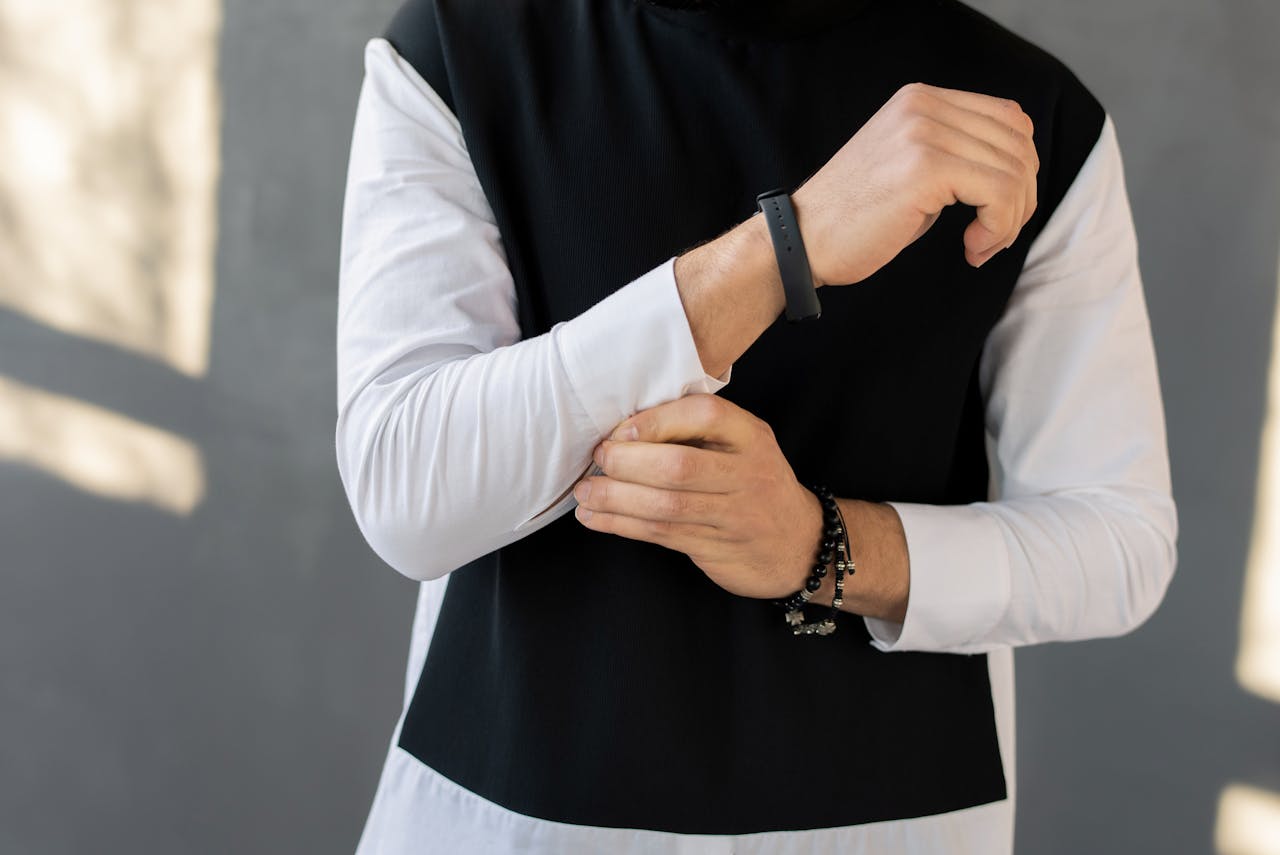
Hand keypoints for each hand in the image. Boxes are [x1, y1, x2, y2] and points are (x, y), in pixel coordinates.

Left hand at [572, 394, 821, 600]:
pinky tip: (596, 517)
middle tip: (598, 458)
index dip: (656, 421)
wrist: (800, 543)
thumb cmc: (756, 485)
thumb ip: (701, 433)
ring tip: (585, 492)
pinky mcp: (716, 547)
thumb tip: (626, 428)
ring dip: (615, 498)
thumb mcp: (745, 446)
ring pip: (665, 506)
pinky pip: (661, 533)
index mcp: (752, 437)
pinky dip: (622, 525)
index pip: (704, 416)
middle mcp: (747, 474)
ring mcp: (733, 515)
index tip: (621, 430)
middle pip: (678, 466)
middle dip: (627, 462)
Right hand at [791, 81, 1039, 284]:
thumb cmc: (851, 218)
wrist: (801, 241)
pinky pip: (1000, 194)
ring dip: (1010, 220)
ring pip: (1015, 172)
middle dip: (1020, 200)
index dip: (1019, 169)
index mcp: (920, 99)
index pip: (1010, 119)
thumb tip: (1014, 171)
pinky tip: (972, 248)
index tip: (995, 211)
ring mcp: (924, 133)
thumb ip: (952, 153)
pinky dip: (999, 228)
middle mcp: (924, 106)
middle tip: (992, 237)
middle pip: (1019, 145)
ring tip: (979, 246)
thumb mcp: (906, 166)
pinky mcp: (926, 169)